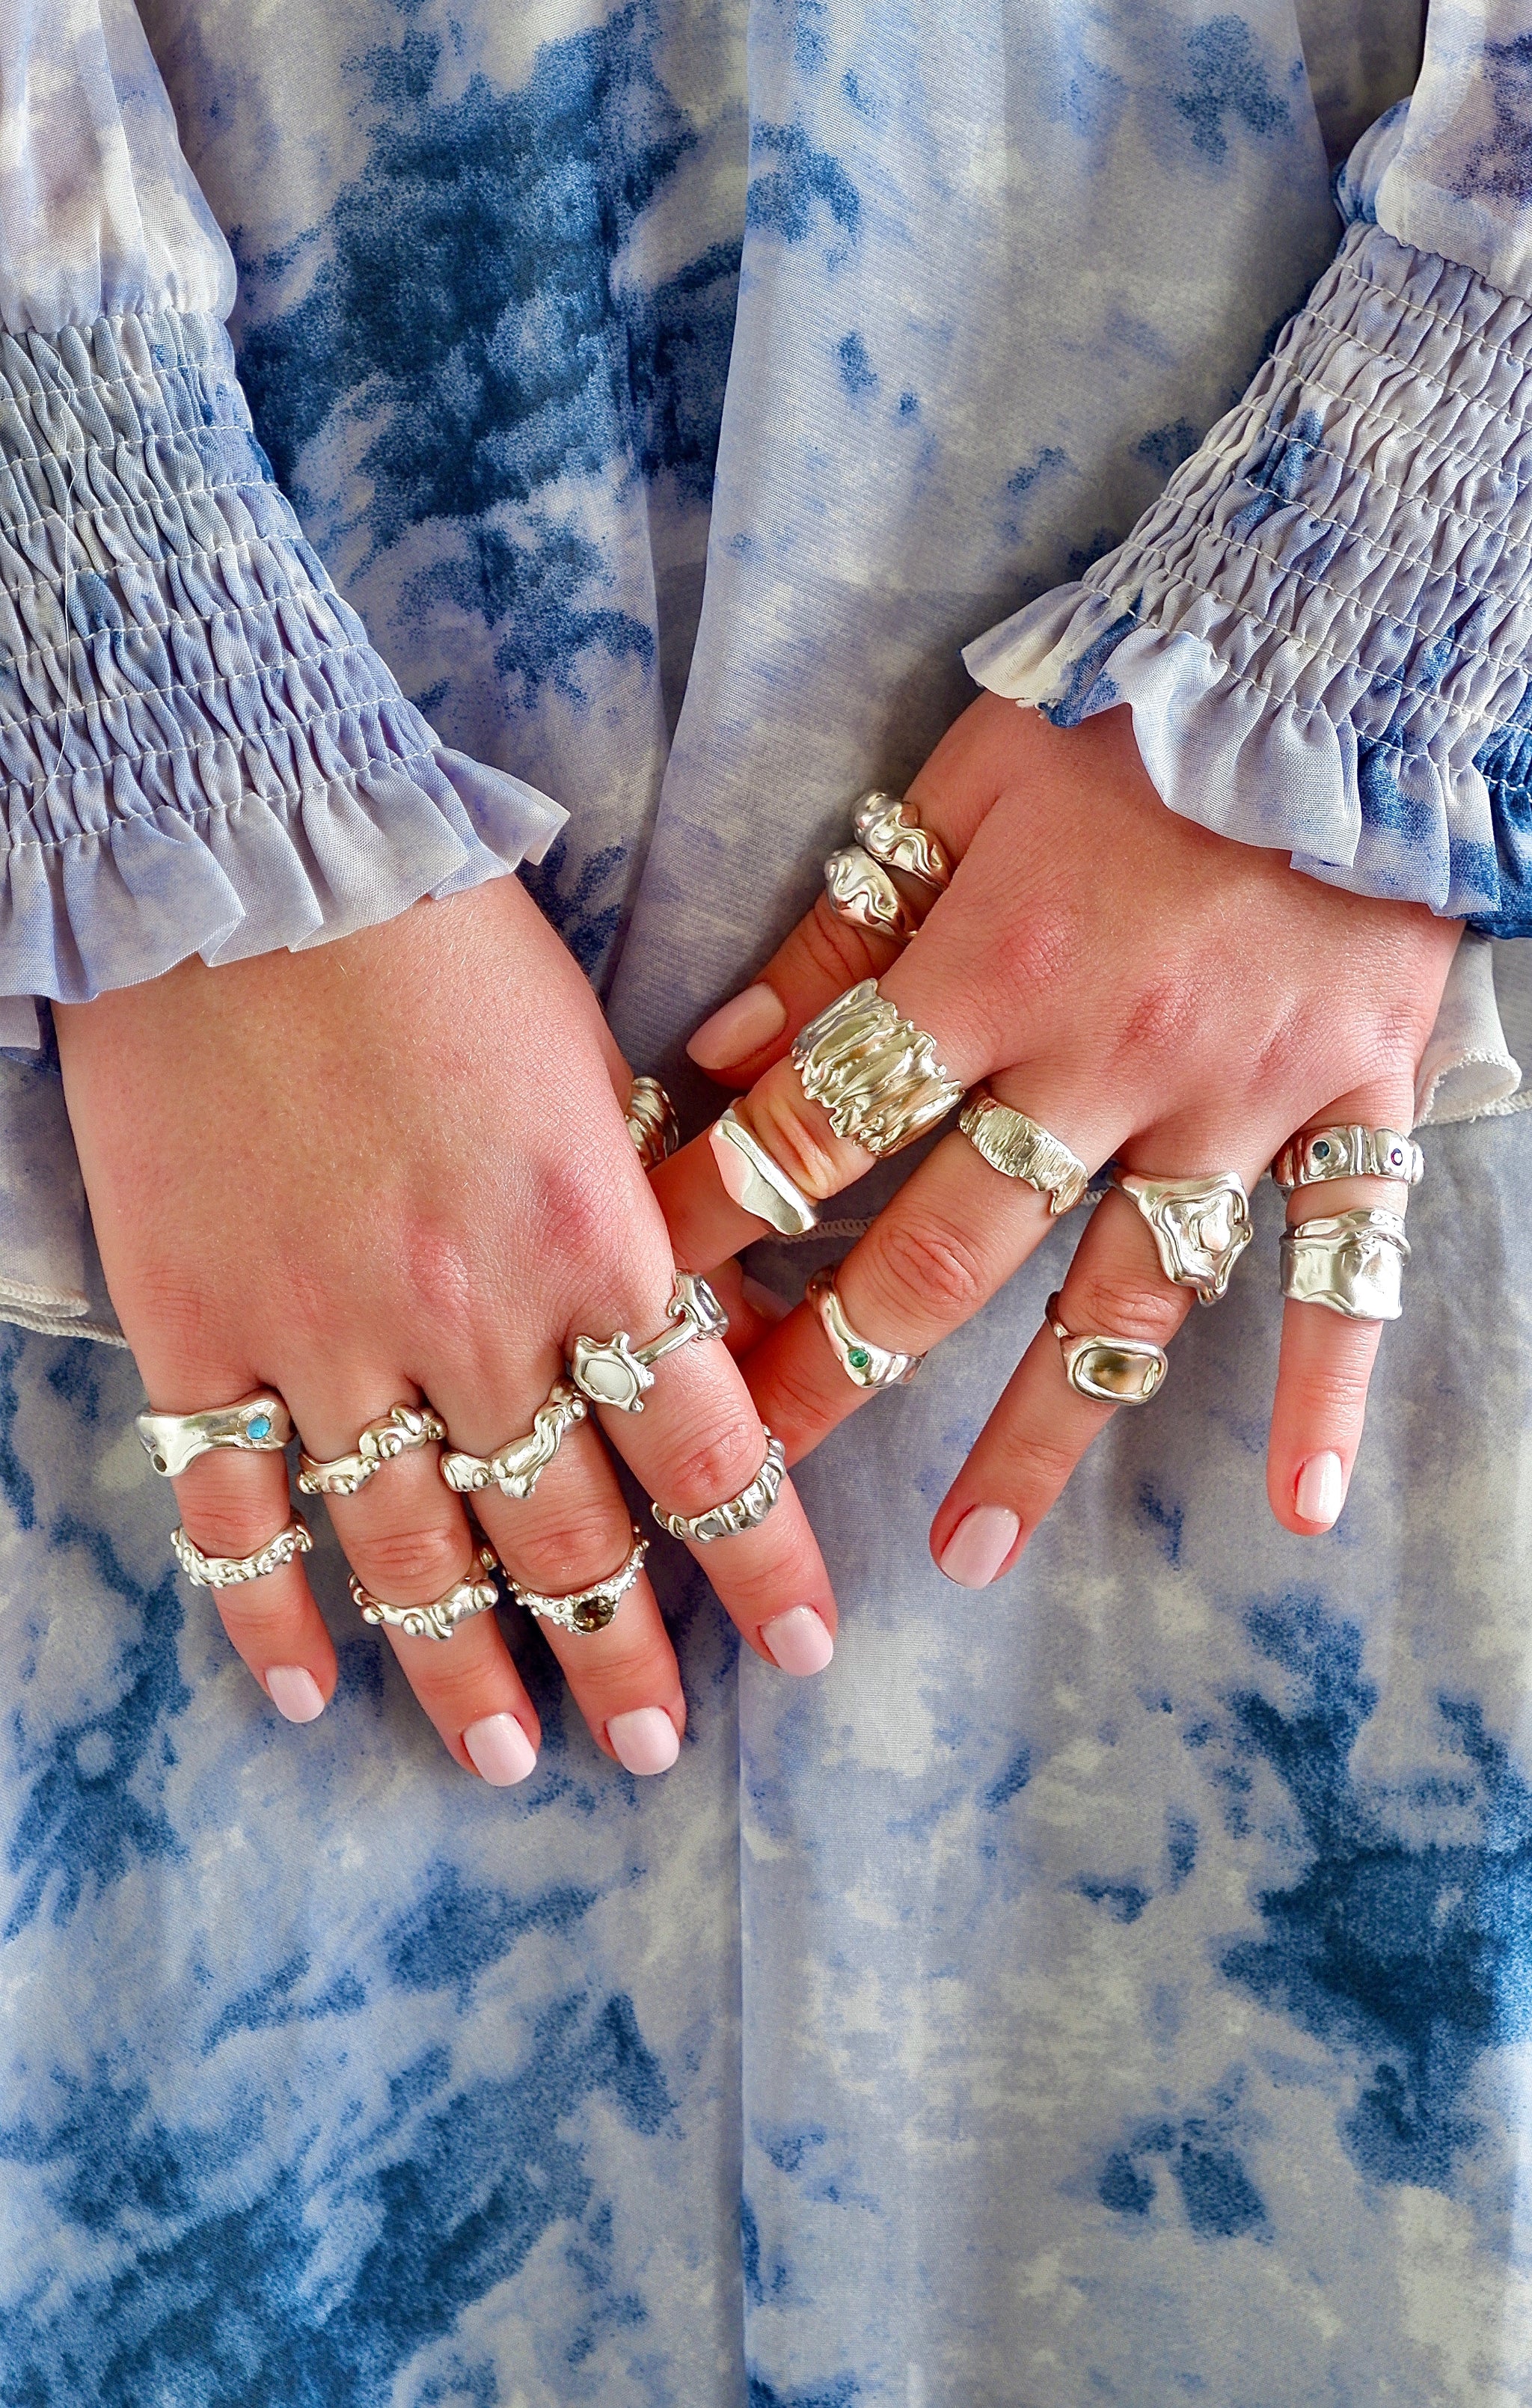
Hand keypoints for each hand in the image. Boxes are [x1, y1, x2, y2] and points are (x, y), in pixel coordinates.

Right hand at [56, 878, 835, 1778]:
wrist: (248, 855)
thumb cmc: (443, 939)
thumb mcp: (596, 1064)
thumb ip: (647, 1210)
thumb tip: (701, 1325)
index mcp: (593, 1237)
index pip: (705, 1444)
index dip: (760, 1559)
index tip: (803, 1648)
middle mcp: (472, 1314)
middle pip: (564, 1529)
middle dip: (621, 1650)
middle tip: (653, 1743)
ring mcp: (324, 1334)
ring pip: (411, 1550)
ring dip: (467, 1669)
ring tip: (511, 1757)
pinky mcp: (199, 1329)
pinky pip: (232, 1511)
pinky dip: (265, 1612)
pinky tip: (307, 1689)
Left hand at [654, 695, 1459, 1578]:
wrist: (1351, 654)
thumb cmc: (1143, 705)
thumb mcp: (964, 783)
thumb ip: (843, 928)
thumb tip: (718, 1054)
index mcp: (990, 969)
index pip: (819, 1128)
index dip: (715, 1219)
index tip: (633, 1305)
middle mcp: (1104, 1062)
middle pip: (944, 1253)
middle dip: (829, 1366)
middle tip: (748, 1474)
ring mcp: (1237, 1102)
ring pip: (1122, 1301)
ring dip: (1041, 1433)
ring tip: (968, 1551)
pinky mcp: (1354, 1105)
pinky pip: (1349, 1269)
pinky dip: (1333, 1389)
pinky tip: (1307, 1509)